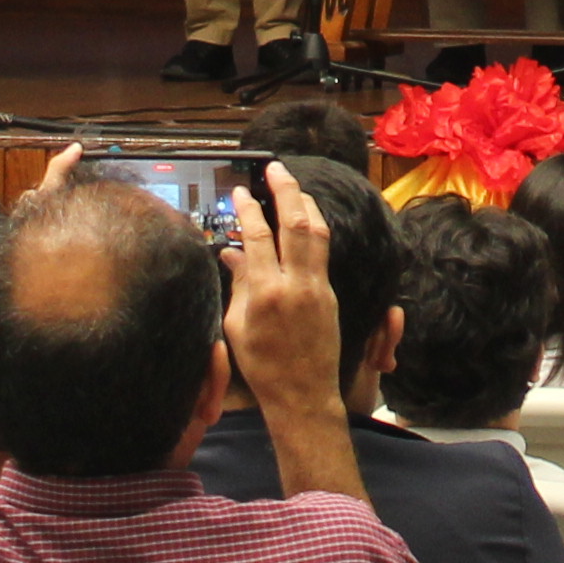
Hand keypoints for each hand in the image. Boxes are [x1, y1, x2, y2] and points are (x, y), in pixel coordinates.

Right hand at [225, 160, 347, 415]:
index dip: (249, 209)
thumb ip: (238, 284)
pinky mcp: (330, 293)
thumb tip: (233, 252)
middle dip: (285, 190)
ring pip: (316, 232)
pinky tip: (306, 217)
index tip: (242, 192)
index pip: (258, 236)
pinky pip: (323, 250)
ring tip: (292, 184)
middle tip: (275, 168)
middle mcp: (295, 284)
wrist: (303, 394)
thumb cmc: (263, 367)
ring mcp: (317, 287)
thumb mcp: (238, 327)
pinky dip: (315, 227)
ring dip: (304, 203)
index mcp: (266, 293)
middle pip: (294, 223)